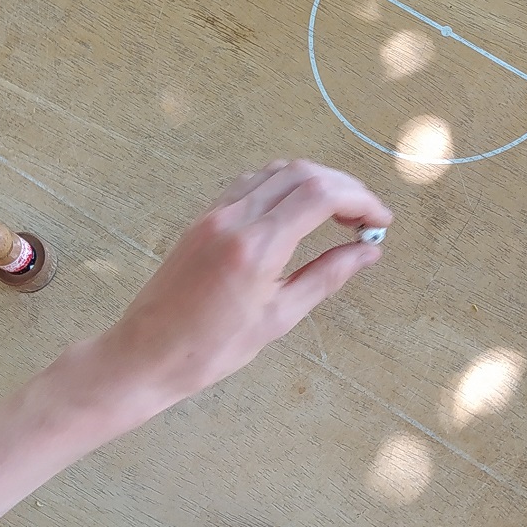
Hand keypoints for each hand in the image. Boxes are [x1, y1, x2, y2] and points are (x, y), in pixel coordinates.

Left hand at [77, 161, 391, 418]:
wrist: (146, 355)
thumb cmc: (212, 349)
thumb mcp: (279, 318)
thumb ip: (327, 276)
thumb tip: (368, 253)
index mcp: (255, 246)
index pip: (320, 195)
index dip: (360, 201)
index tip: (381, 222)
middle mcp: (233, 218)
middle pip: (302, 174)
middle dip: (344, 188)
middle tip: (367, 217)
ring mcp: (214, 213)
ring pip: (277, 172)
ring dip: (315, 182)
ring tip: (339, 213)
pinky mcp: (202, 217)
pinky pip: (251, 182)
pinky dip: (284, 185)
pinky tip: (297, 211)